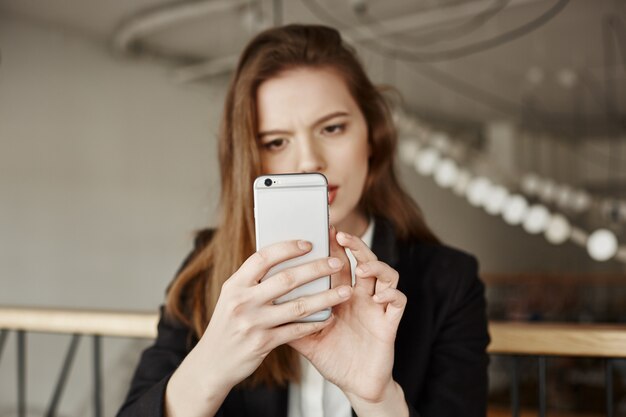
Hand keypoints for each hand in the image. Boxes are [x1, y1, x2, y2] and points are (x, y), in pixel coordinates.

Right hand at [165, 239, 352, 415]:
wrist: (212, 363)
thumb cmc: (229, 324)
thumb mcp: (233, 297)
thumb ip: (254, 281)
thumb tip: (288, 258)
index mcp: (234, 284)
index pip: (262, 258)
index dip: (287, 248)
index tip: (309, 243)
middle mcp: (242, 301)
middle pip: (285, 280)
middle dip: (315, 269)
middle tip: (336, 264)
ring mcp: (252, 323)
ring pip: (297, 306)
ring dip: (325, 297)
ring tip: (345, 291)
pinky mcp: (262, 344)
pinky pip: (296, 330)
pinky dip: (315, 323)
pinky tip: (330, 317)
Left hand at [288, 227, 406, 403]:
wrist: (355, 385)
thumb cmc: (333, 358)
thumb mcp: (307, 338)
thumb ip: (290, 321)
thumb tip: (263, 306)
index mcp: (341, 295)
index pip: (339, 263)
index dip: (334, 246)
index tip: (321, 230)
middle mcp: (361, 296)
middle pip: (363, 260)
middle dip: (354, 245)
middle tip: (340, 236)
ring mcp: (376, 307)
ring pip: (385, 274)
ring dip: (375, 265)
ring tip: (361, 268)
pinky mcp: (389, 322)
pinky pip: (398, 300)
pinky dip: (391, 293)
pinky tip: (378, 295)